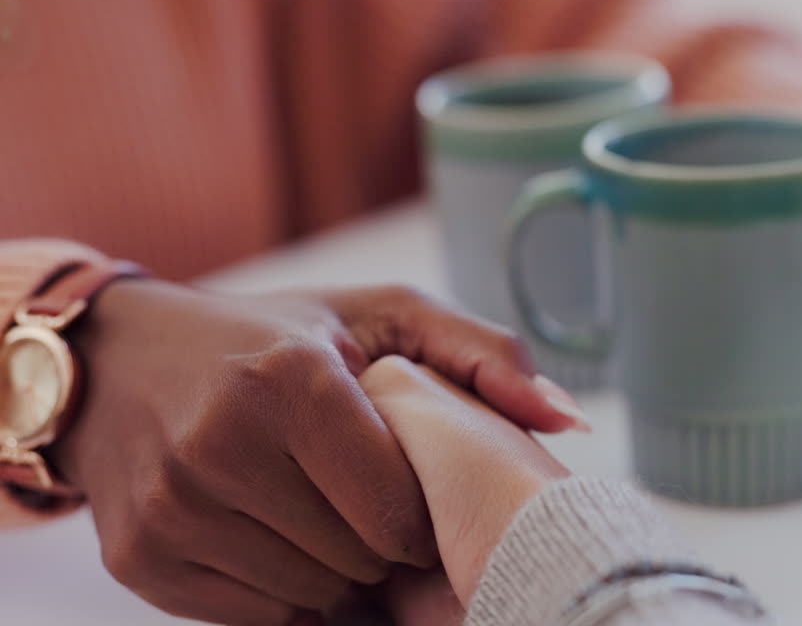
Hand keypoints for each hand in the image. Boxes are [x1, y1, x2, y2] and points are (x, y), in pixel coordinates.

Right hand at [50, 280, 584, 624]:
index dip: (422, 512)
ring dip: (337, 569)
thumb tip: (573, 419)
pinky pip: (252, 615)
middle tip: (372, 504)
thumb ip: (482, 354)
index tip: (416, 489)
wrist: (118, 364)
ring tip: (328, 516)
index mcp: (289, 380)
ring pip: (308, 593)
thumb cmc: (275, 337)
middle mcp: (220, 442)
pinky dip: (282, 589)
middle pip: (357, 558)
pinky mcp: (138, 557)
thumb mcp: (380, 317)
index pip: (398, 511)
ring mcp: (171, 504)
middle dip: (383, 542)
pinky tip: (281, 537)